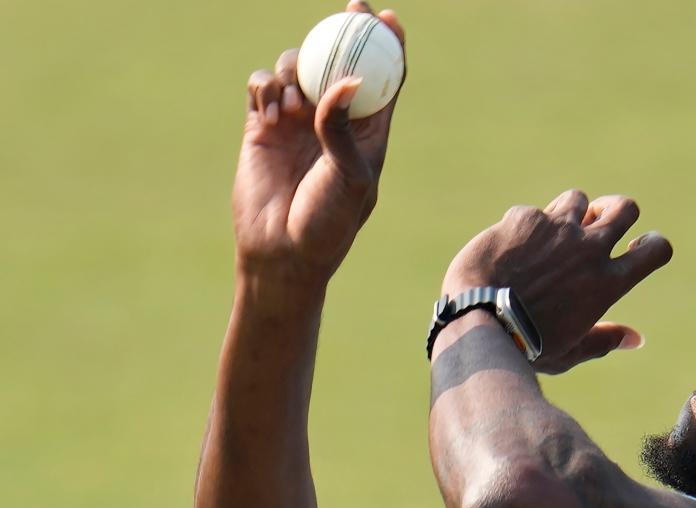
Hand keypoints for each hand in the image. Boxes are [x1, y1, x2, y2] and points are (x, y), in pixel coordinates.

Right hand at [232, 1, 406, 292]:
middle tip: (348, 10)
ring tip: (293, 107)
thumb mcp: (349, 176)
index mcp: (368, 132)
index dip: (388, 45)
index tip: (387, 17)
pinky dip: (266, 86)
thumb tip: (348, 80)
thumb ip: (344, 129)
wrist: (282, 251)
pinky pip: (263, 86)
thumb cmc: (328, 222)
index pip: (384, 79)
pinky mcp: (261, 126)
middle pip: (340, 60)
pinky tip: (270, 110)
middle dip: (344, 31)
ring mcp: (297, 121)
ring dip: (296, 71)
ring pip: (299, 68)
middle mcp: (334, 120)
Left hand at [442, 190, 672, 373]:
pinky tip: (506, 252)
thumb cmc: (525, 347)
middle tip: (597, 224)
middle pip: (626, 208)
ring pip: (578, 199)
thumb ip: (604, 340)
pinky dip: (524, 229)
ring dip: (569, 213)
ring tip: (546, 237)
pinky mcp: (525, 219)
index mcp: (607, 283)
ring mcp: (557, 229)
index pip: (656, 249)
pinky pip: (532, 214)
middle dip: (615, 211)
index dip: (653, 244)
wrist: (480, 323)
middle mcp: (589, 250)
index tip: (636, 247)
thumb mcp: (570, 353)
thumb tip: (635, 338)